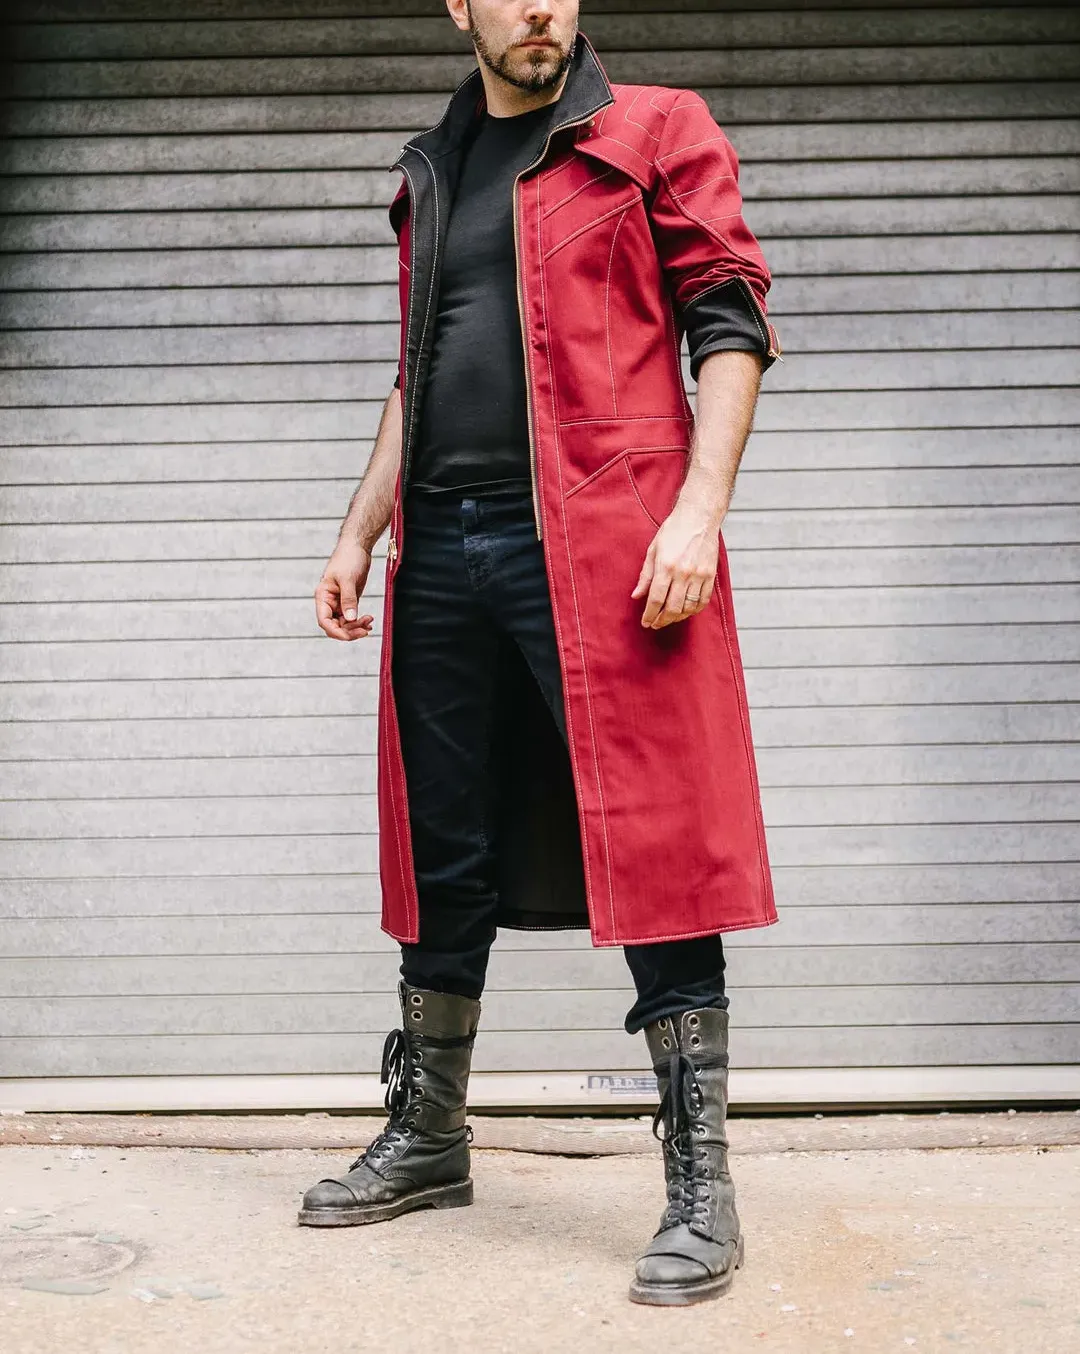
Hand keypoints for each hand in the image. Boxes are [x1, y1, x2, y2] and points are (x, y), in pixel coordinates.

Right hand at [315, 539, 375, 639]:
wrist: (357, 547)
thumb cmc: (348, 558)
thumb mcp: (348, 579)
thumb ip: (348, 600)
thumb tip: (350, 619)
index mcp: (323, 596)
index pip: (324, 621)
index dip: (336, 631)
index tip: (350, 635)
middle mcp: (329, 602)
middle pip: (335, 626)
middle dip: (349, 631)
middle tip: (365, 630)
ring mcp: (339, 603)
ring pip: (344, 624)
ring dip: (356, 627)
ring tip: (369, 622)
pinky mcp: (349, 601)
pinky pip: (352, 618)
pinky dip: (360, 622)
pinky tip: (369, 621)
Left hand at [631, 499, 720, 628]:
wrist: (699, 517)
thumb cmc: (673, 531)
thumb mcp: (653, 550)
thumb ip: (645, 575)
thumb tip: (637, 596)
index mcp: (666, 566)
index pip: (656, 599)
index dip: (650, 615)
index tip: (646, 622)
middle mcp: (683, 573)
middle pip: (672, 607)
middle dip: (662, 620)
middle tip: (655, 624)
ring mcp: (699, 575)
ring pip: (688, 607)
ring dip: (677, 617)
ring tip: (669, 618)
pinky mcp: (710, 575)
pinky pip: (703, 600)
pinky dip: (694, 610)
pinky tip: (686, 611)